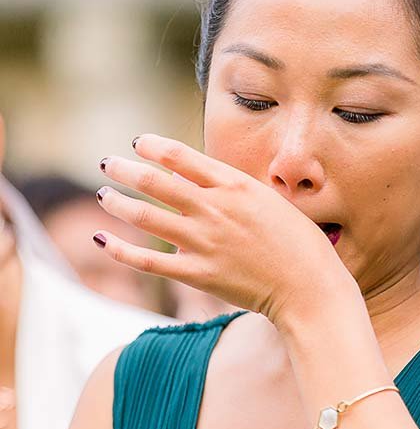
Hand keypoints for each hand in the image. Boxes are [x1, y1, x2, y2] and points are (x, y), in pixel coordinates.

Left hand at [94, 134, 357, 325]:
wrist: (308, 287)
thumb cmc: (298, 243)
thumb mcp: (270, 201)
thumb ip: (233, 189)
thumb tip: (194, 178)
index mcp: (236, 187)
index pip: (181, 156)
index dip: (153, 146)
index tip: (139, 142)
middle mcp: (215, 210)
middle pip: (155, 182)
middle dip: (124, 169)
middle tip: (108, 163)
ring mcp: (203, 242)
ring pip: (144, 216)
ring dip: (117, 202)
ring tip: (104, 195)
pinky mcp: (197, 274)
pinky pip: (147, 261)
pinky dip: (119, 249)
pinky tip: (102, 240)